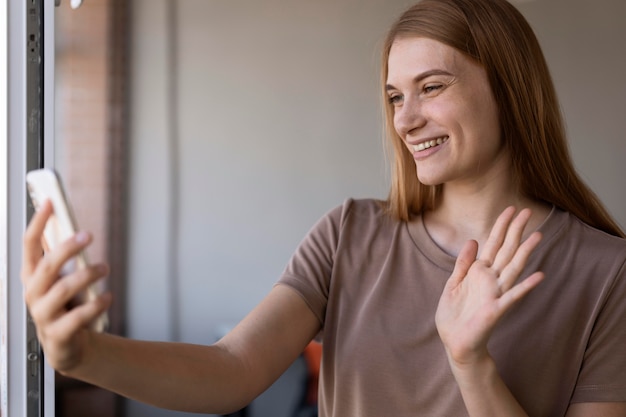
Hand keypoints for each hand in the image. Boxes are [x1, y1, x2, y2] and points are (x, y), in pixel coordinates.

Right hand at [21, 200, 111, 372]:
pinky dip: (97, 304)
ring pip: (63, 289)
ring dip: (88, 275)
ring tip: (105, 268)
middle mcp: (33, 294)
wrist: (70, 346)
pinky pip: (78, 317)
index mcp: (32, 277)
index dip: (38, 223)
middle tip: (87, 235)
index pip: (29, 245)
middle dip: (67, 248)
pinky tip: (108, 297)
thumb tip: (76, 227)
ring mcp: (43, 315)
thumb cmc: (67, 306)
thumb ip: (65, 259)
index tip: (51, 202)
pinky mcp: (58, 335)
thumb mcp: (63, 280)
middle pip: (46, 266)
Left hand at [435, 207, 543, 367]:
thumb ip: (463, 263)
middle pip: (506, 250)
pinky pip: (513, 296)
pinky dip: (526, 286)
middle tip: (528, 211)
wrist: (455, 342)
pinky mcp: (496, 309)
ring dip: (525, 252)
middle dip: (516, 231)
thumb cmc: (454, 316)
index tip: (510, 209)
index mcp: (479, 272)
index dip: (501, 226)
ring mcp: (496, 293)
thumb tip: (473, 240)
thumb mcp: (453, 284)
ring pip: (513, 268)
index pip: (493, 244)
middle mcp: (491, 280)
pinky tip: (540, 275)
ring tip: (538, 235)